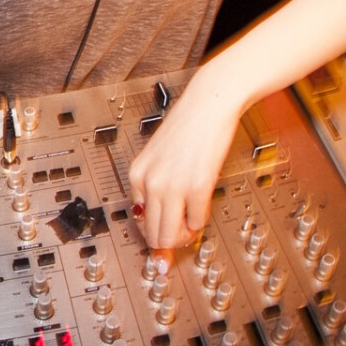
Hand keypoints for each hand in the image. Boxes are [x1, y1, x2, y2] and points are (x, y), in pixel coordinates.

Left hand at [125, 85, 237, 250]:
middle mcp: (150, 182)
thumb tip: (159, 219)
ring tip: (191, 225)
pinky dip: (200, 222)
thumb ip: (155, 186)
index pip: (137, 220)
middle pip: (153, 234)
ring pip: (170, 236)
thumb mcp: (158, 158)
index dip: (155, 229)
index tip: (165, 231)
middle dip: (168, 241)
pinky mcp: (198, 187)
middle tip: (180, 235)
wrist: (209, 104)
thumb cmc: (187, 126)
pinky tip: (202, 208)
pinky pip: (197, 223)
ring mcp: (173, 186)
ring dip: (183, 236)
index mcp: (137, 174)